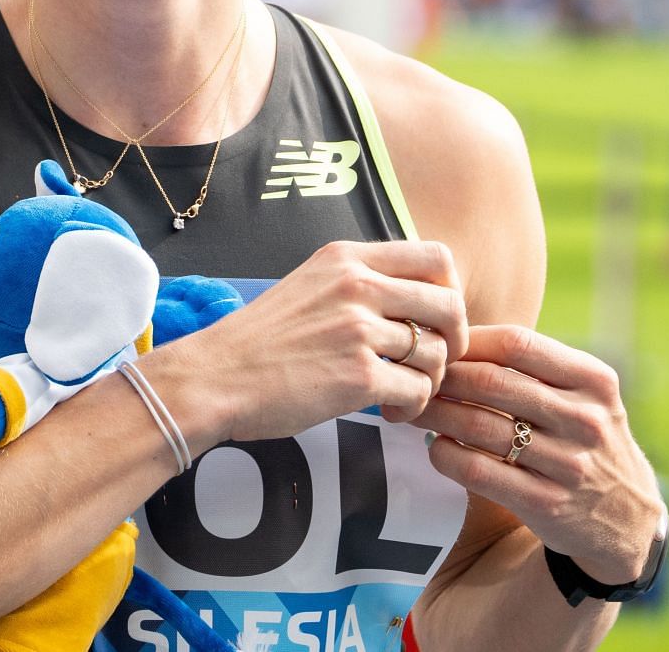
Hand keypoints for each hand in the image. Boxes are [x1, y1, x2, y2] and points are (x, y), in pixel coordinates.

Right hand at [160, 239, 467, 447]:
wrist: (215, 377)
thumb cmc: (258, 340)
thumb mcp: (309, 285)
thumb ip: (356, 282)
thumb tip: (410, 298)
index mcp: (347, 258)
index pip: (436, 257)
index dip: (450, 291)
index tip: (435, 319)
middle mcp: (357, 286)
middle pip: (449, 305)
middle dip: (453, 341)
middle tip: (431, 364)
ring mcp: (358, 330)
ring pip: (437, 354)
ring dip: (429, 381)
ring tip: (401, 394)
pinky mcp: (358, 376)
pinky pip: (418, 391)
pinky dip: (412, 408)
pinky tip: (388, 411)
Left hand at [420, 325, 663, 584]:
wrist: (628, 517)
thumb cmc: (585, 438)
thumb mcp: (584, 394)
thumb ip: (536, 366)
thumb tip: (456, 336)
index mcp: (592, 379)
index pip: (516, 343)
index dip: (468, 341)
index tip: (440, 346)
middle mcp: (584, 419)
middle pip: (492, 383)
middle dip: (442, 377)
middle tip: (413, 377)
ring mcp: (567, 464)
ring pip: (478, 426)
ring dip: (434, 415)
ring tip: (412, 409)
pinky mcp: (546, 504)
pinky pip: (478, 472)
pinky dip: (445, 456)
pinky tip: (436, 448)